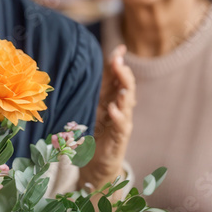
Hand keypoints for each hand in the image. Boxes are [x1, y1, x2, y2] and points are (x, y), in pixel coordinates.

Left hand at [82, 45, 134, 188]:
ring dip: (125, 95)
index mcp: (111, 98)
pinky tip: (114, 109)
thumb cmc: (92, 132)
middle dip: (123, 74)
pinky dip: (118, 117)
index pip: (118, 78)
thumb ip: (91, 89)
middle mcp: (119, 109)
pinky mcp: (119, 139)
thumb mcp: (89, 107)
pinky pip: (121, 127)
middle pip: (126, 88)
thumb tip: (84, 65)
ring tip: (123, 86)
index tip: (120, 48)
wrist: (94, 163)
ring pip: (127, 106)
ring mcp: (121, 124)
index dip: (119, 64)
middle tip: (119, 61)